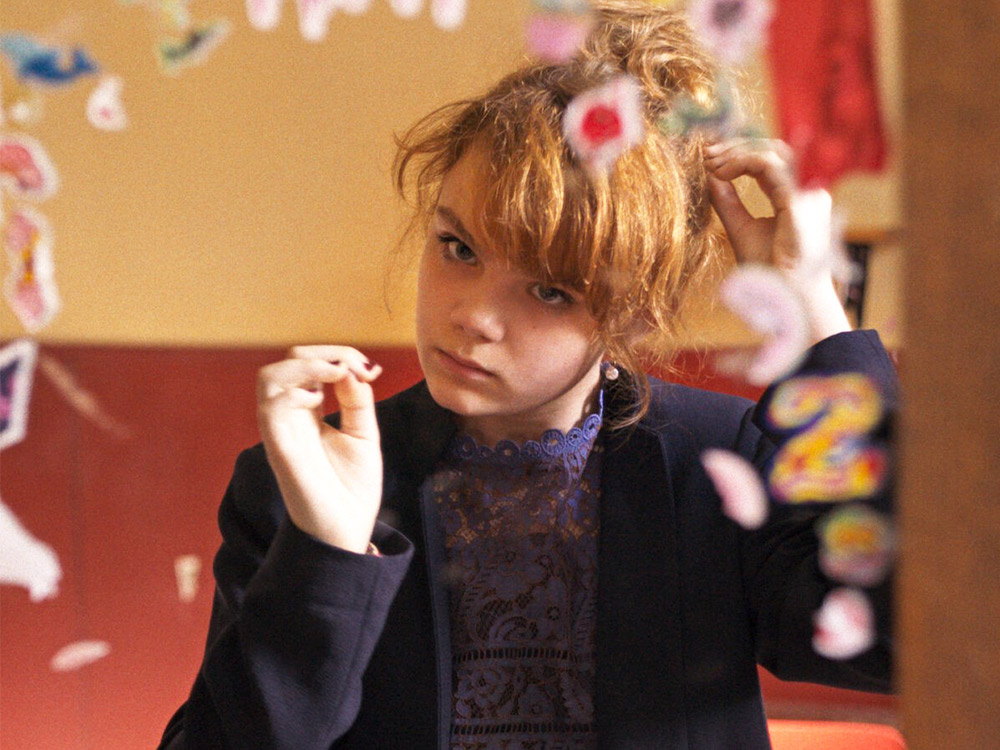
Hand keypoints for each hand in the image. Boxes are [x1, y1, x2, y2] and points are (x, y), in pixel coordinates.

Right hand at [257, 346, 382, 553]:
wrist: (347, 531)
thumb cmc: (352, 489)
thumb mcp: (363, 434)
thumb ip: (357, 400)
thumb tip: (353, 368)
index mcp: (309, 412)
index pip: (309, 364)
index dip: (339, 356)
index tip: (372, 369)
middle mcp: (291, 418)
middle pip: (287, 362)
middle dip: (324, 352)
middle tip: (357, 367)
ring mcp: (282, 432)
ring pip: (268, 378)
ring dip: (304, 365)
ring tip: (336, 374)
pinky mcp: (280, 449)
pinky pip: (269, 409)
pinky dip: (294, 393)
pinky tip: (319, 401)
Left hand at [704, 138, 850, 342]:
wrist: (785, 298)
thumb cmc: (768, 272)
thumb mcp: (740, 230)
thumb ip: (728, 203)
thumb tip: (710, 176)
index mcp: (795, 199)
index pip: (770, 163)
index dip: (739, 156)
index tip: (708, 159)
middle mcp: (807, 192)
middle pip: (773, 150)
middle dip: (736, 148)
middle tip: (705, 154)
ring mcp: (807, 193)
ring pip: (772, 152)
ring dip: (736, 153)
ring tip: (710, 163)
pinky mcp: (799, 200)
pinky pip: (769, 166)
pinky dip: (742, 163)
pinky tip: (721, 172)